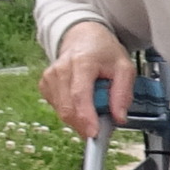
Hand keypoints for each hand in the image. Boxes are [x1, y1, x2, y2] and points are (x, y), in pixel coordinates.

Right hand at [38, 20, 136, 139]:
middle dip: (85, 123)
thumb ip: (123, 93)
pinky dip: (72, 111)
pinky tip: (81, 100)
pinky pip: (58, 108)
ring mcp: (49, 77)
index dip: (85, 117)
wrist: (82, 36)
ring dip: (80, 118)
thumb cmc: (103, 52)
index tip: (94, 133)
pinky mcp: (45, 85)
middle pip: (68, 107)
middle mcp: (60, 70)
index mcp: (81, 63)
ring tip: (95, 104)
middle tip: (103, 123)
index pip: (79, 95)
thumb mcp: (124, 68)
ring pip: (62, 111)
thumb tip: (119, 117)